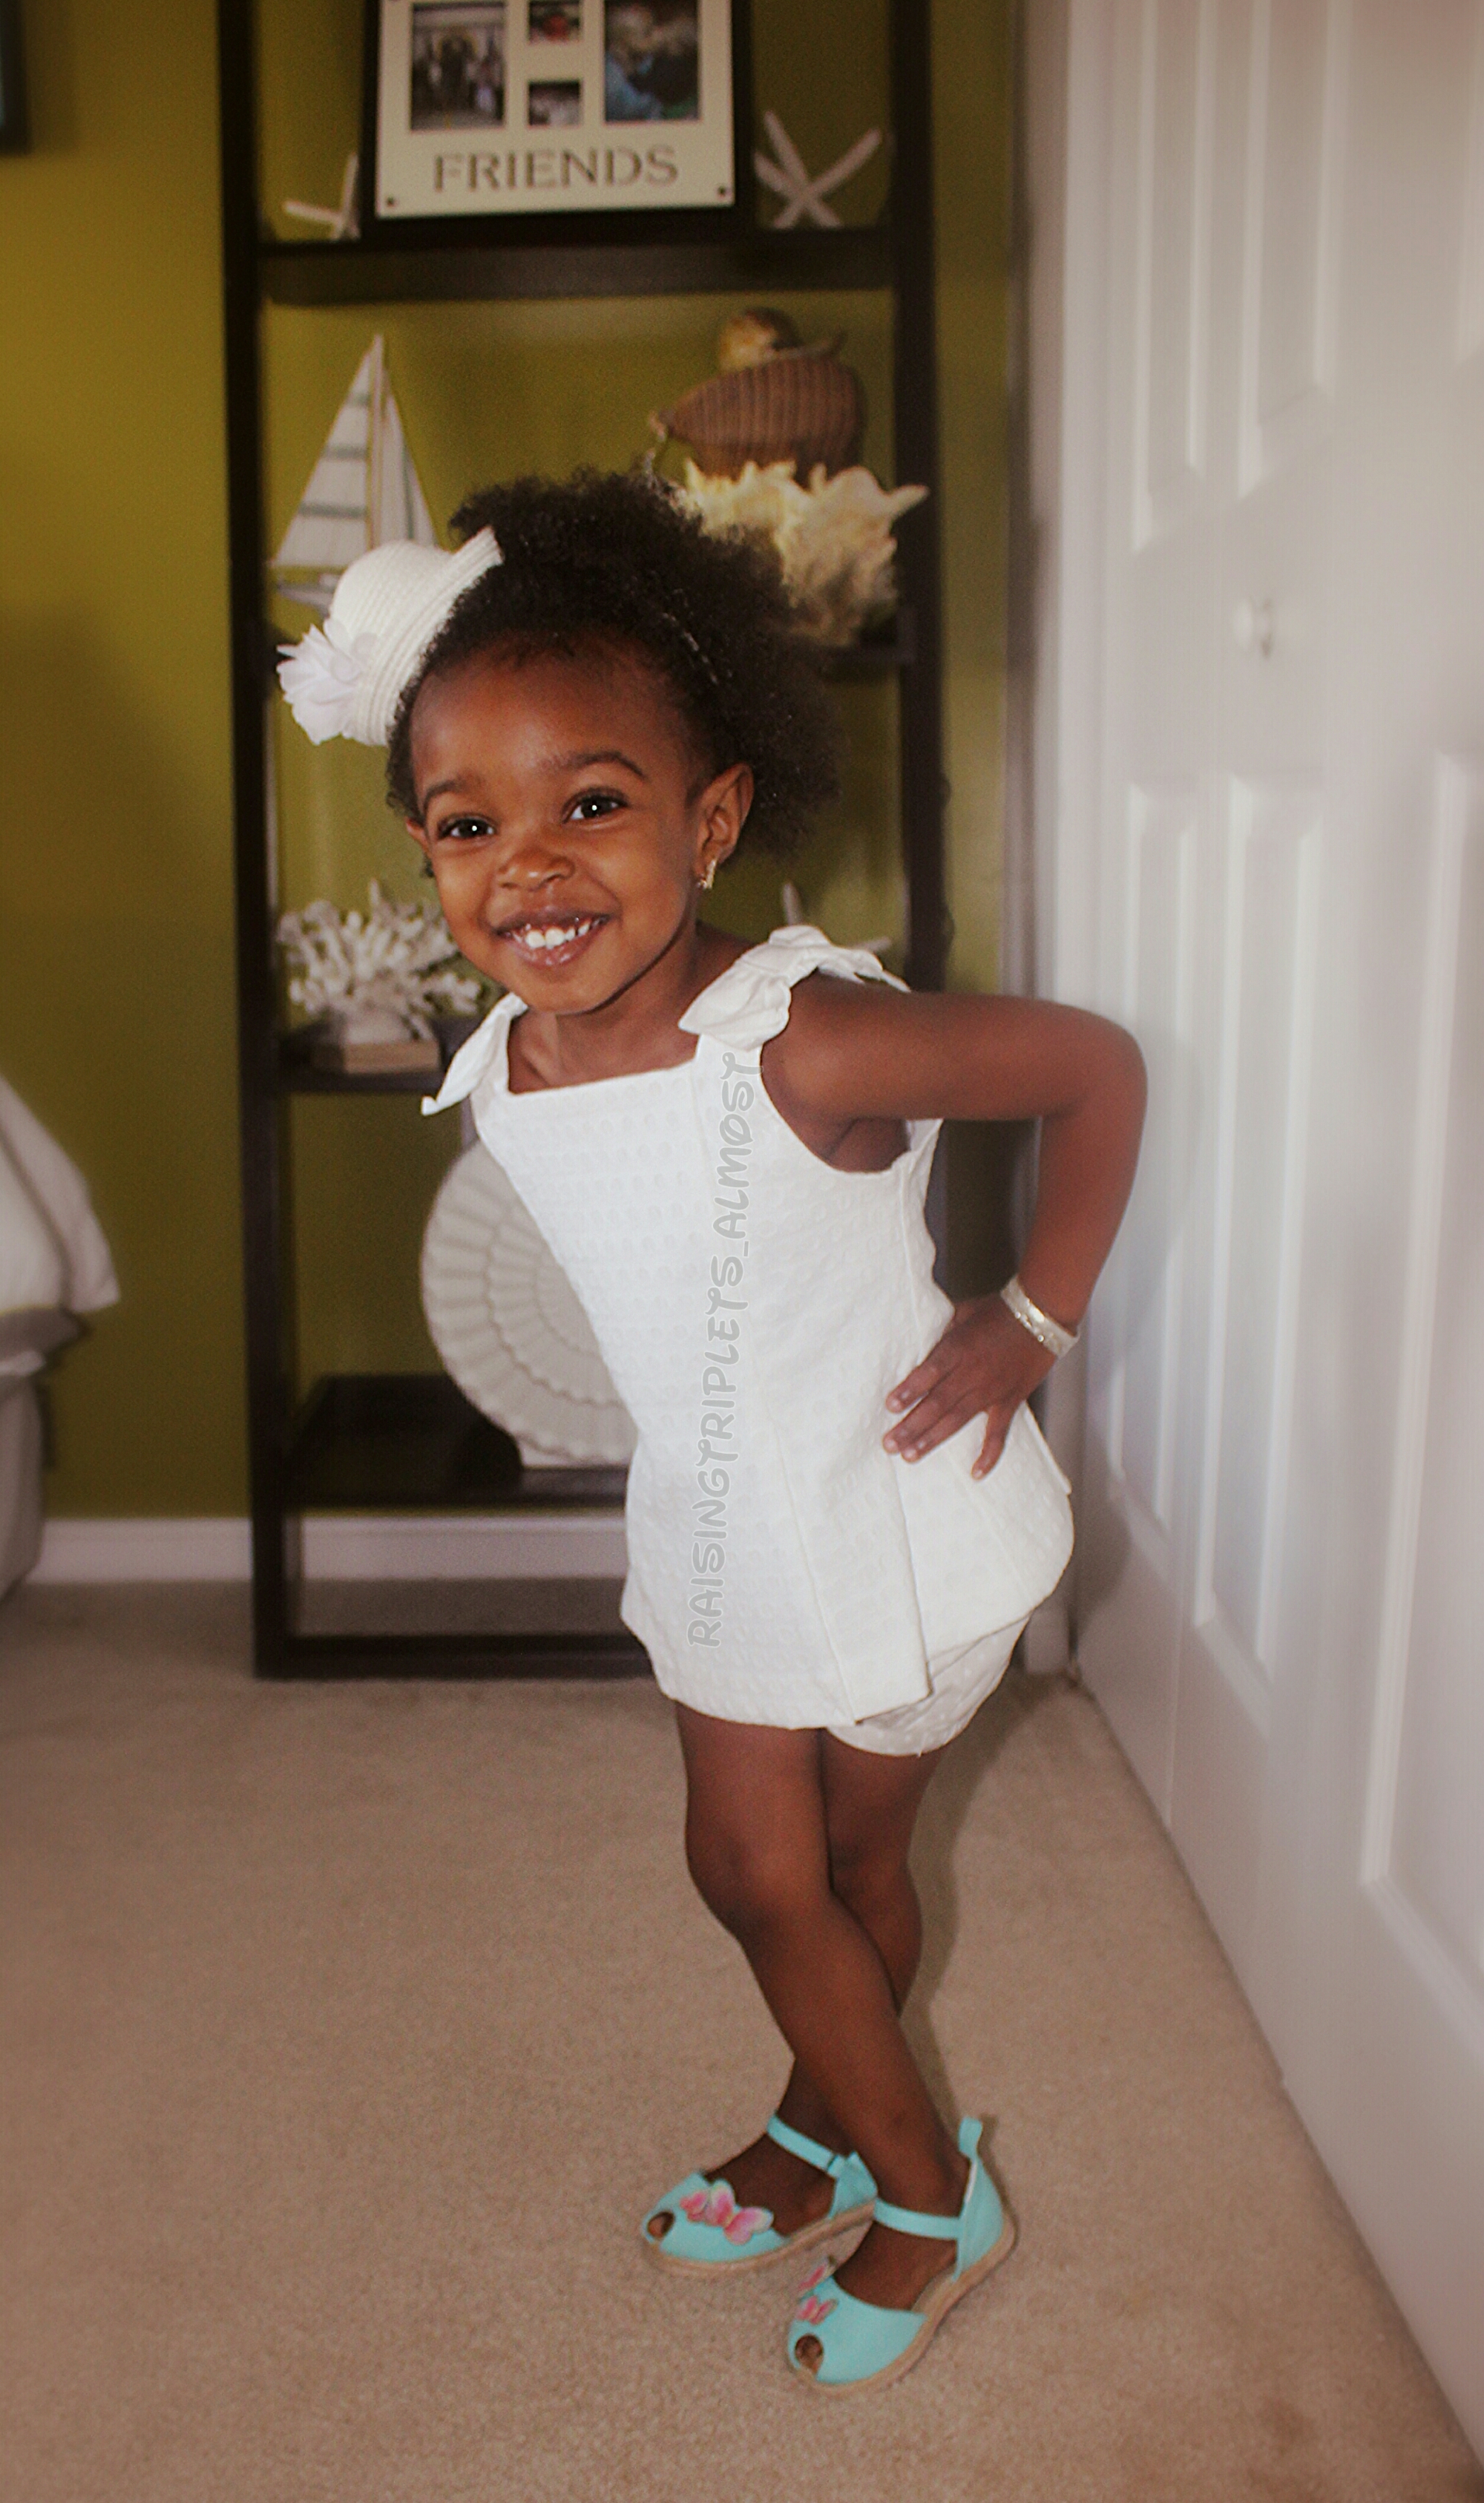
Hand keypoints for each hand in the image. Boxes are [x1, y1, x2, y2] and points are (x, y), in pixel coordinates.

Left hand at [883, 1296, 1053, 1479]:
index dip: (909, 1390)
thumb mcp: (963, 1313)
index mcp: (957, 1348)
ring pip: (957, 1420)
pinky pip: (999, 1433)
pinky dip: (989, 1454)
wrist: (1042, 1315)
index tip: (890, 1406)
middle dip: (911, 1426)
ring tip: (910, 1456)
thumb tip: (923, 1344)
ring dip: (932, 1439)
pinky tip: (976, 1473)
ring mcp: (991, 1390)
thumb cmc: (999, 1310)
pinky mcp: (1010, 1401)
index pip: (928, 1373)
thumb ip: (943, 1333)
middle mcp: (972, 1373)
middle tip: (889, 1445)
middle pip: (937, 1404)